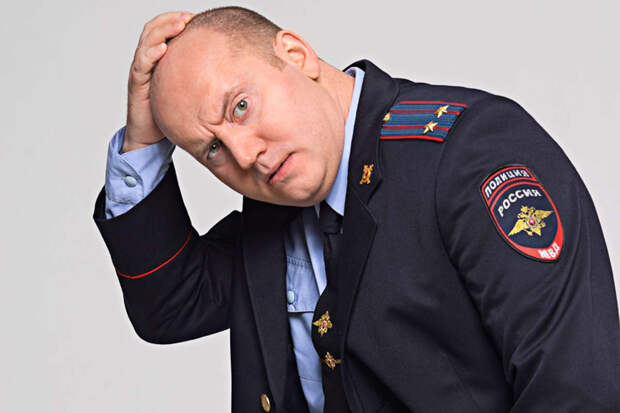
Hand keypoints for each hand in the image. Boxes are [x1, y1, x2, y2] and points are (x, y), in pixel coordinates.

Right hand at [123, 11, 193, 152]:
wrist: (149, 135)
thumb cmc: (168, 112)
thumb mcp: (187, 91)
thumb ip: (198, 79)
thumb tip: (230, 74)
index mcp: (158, 59)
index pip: (163, 31)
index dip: (176, 20)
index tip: (196, 17)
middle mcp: (147, 60)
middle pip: (153, 30)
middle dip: (171, 19)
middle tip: (189, 16)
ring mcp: (141, 70)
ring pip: (147, 41)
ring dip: (162, 30)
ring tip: (179, 24)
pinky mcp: (136, 82)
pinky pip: (141, 63)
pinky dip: (151, 53)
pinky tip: (163, 48)